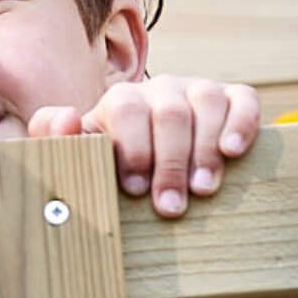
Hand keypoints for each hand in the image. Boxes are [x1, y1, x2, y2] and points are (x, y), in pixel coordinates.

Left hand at [28, 76, 259, 215]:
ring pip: (206, 103)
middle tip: (170, 207)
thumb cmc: (114, 172)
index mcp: (120, 103)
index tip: (135, 190)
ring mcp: (196, 91)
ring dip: (205, 149)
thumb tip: (67, 118)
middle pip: (168, 112)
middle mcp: (159, 90)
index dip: (133, 148)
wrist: (154, 178)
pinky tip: (232, 153)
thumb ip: (55, 140)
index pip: (125, 109)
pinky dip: (240, 124)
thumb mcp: (79, 158)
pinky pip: (242, 100)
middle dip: (169, 163)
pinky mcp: (232, 99)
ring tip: (203, 191)